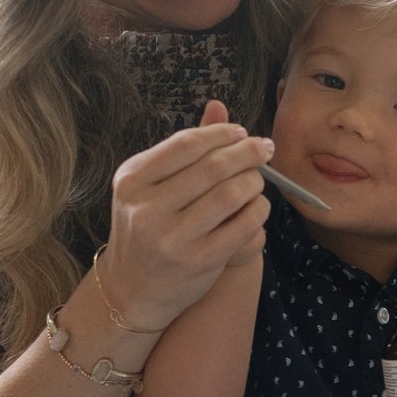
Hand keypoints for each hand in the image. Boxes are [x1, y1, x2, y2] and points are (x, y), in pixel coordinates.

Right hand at [98, 100, 272, 332]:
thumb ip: (185, 149)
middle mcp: (148, 209)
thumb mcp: (151, 185)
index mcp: (132, 180)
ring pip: (232, 195)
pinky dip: (259, 210)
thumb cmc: (146, 227)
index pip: (186, 144)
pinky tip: (258, 206)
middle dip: (247, 153)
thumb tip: (219, 107)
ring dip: (255, 182)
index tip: (242, 132)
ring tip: (258, 179)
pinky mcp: (200, 262)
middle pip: (213, 167)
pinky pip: (244, 225)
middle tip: (265, 148)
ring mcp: (173, 238)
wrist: (131, 289)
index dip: (221, 134)